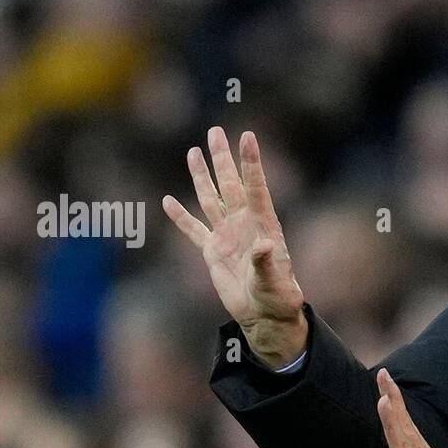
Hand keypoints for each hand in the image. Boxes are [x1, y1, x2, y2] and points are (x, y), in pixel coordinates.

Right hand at [162, 127, 308, 367]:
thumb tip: (262, 247)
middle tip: (215, 132)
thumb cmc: (278, 298)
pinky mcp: (212, 252)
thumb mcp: (276, 283)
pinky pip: (193, 230)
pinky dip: (180, 217)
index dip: (250, 162)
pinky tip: (168, 201)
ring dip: (202, 177)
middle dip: (222, 159)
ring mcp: (227, 236)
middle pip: (230, 185)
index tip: (247, 136)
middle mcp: (244, 225)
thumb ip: (267, 264)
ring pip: (211, 199)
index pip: (255, 187)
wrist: (264, 315)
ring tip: (194, 152)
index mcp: (263, 226)